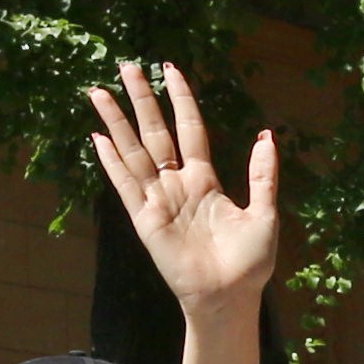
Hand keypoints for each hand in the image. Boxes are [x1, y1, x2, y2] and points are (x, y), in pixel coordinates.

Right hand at [82, 62, 282, 318]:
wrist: (229, 298)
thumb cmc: (249, 264)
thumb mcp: (264, 213)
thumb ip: (262, 174)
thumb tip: (266, 134)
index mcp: (205, 181)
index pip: (189, 129)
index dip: (181, 99)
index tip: (171, 69)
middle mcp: (177, 185)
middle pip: (154, 131)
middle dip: (141, 98)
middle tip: (127, 65)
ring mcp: (158, 200)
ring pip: (133, 151)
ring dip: (117, 121)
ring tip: (99, 91)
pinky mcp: (145, 220)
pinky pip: (125, 185)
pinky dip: (111, 162)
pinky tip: (97, 138)